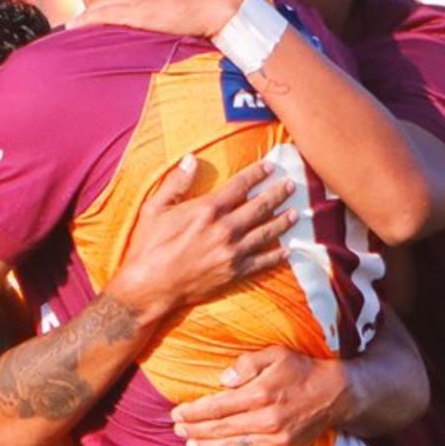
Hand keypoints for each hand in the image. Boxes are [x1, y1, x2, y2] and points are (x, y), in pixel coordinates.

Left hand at [74, 0, 245, 38]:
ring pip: (98, 7)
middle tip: (79, 28)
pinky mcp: (131, 10)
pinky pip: (100, 17)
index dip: (106, 3)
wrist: (217, 3)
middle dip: (93, 13)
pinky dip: (85, 23)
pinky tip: (73, 29)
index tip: (98, 14)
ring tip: (71, 31)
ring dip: (85, 20)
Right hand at [107, 154, 293, 326]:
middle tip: (291, 185)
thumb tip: (190, 159)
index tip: (270, 167)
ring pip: (266, 232)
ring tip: (296, 213)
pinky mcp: (234, 273)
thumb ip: (176, 182)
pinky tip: (287, 251)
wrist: (149, 286)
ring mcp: (232, 252)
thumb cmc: (148, 246)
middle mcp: (224, 228)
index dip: (257, 174)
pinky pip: (262, 262)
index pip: (240, 185)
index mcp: (207, 209)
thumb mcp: (154, 208)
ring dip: (283, 221)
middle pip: (260, 206)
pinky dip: (277, 256)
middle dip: (278, 193)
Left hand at [172, 347, 352, 445]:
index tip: (177, 414)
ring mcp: (276, 439)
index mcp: (261, 393)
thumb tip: (223, 380)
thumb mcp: (275, 354)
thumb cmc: (301, 370)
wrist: (335, 395)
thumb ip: (247, 364)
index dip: (193, 412)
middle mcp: (266, 419)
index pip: (217, 406)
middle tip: (176, 431)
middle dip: (195, 430)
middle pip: (221, 428)